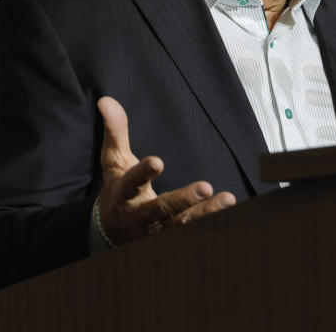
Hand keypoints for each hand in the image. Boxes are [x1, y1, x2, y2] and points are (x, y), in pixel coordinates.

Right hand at [97, 96, 234, 244]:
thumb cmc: (118, 187)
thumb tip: (106, 100)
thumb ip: (115, 132)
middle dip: (182, 200)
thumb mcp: (113, 160)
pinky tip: (229, 208)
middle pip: (162, 209)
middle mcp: (141, 215)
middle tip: (205, 188)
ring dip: (206, 213)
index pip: (131, 182)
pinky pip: (192, 230)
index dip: (143, 173)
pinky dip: (210, 221)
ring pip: (182, 224)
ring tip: (227, 199)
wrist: (114, 230)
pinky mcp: (171, 236)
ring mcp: (158, 229)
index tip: (157, 161)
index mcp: (124, 194)